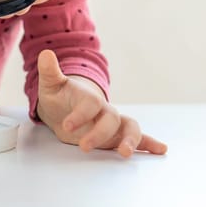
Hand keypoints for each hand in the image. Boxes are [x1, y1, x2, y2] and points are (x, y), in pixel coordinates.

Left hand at [36, 49, 166, 157]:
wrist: (66, 106)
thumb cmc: (59, 96)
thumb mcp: (51, 85)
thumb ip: (49, 72)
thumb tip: (45, 53)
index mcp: (88, 97)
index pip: (90, 104)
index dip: (80, 114)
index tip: (67, 125)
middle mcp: (104, 109)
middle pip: (110, 118)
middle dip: (99, 133)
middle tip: (83, 146)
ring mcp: (112, 122)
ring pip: (129, 127)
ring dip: (131, 140)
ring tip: (125, 153)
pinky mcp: (116, 135)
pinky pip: (136, 137)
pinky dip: (148, 144)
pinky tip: (160, 149)